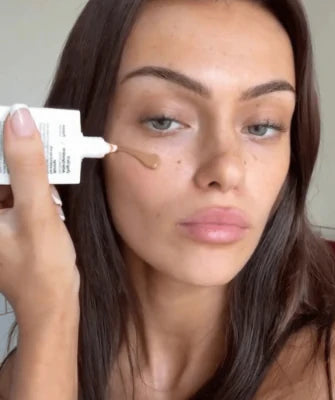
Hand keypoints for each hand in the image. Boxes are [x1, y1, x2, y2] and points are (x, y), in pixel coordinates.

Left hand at [0, 105, 79, 327]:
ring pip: (10, 176)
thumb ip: (29, 167)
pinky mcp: (10, 219)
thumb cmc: (42, 268)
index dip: (0, 138)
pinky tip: (51, 192)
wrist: (54, 303)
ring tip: (54, 169)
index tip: (19, 121)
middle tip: (43, 141)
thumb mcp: (37, 213)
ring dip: (32, 169)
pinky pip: (19, 190)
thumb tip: (19, 119)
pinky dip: (37, 185)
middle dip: (19, 153)